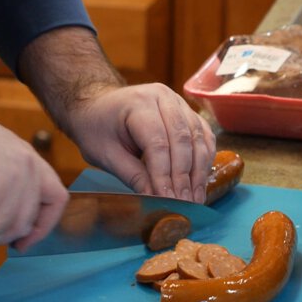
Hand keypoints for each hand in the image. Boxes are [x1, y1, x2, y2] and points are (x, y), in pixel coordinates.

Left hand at [65, 83, 216, 202]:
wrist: (97, 106)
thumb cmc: (97, 129)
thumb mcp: (105, 155)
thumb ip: (133, 176)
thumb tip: (157, 200)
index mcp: (137, 104)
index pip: (157, 143)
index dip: (164, 175)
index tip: (168, 200)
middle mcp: (162, 97)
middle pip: (182, 139)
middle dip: (184, 176)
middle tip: (185, 204)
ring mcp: (178, 102)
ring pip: (198, 138)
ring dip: (199, 171)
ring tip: (195, 198)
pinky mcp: (187, 112)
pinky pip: (204, 136)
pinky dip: (204, 159)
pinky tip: (200, 181)